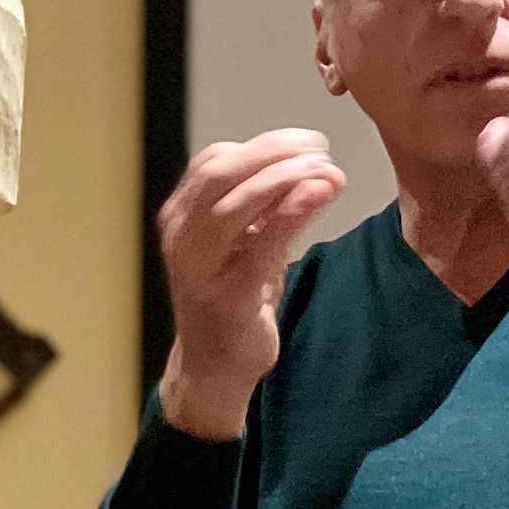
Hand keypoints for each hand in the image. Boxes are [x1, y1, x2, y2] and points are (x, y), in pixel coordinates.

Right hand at [158, 131, 345, 438]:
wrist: (215, 368)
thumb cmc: (232, 302)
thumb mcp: (248, 245)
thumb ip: (268, 209)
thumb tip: (314, 167)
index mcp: (181, 219)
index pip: (215, 161)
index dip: (262, 144)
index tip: (306, 141)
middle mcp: (181, 239)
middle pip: (222, 172)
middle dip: (275, 152)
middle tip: (320, 148)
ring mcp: (199, 268)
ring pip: (236, 203)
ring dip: (286, 176)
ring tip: (327, 169)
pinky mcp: (227, 295)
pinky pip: (260, 244)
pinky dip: (291, 212)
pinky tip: (320, 193)